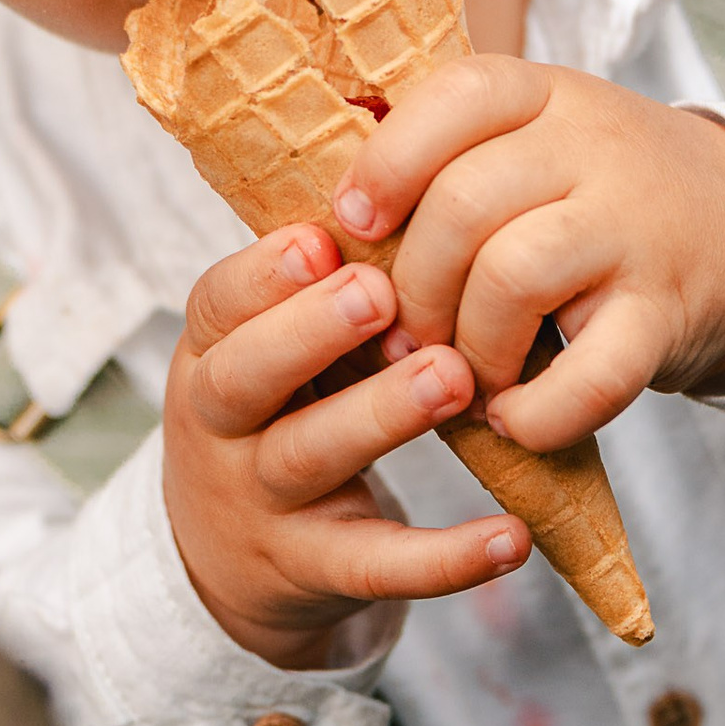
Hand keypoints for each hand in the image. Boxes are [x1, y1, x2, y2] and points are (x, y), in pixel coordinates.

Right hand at [162, 224, 526, 667]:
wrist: (227, 561)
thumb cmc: (280, 410)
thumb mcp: (271, 344)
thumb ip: (319, 279)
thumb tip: (403, 155)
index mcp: (211, 354)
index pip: (217, 305)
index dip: (263, 274)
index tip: (320, 238)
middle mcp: (222, 427)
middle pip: (245, 377)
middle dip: (307, 332)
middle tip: (379, 292)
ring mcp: (263, 503)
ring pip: (311, 456)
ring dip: (380, 415)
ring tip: (453, 377)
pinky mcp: (316, 570)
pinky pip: (378, 565)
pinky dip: (446, 558)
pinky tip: (512, 538)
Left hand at [327, 58, 724, 453]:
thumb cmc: (601, 196)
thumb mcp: (539, 141)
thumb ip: (449, 159)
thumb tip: (323, 227)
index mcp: (548, 96)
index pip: (458, 97)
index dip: (389, 161)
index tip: (354, 222)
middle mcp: (596, 150)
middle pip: (465, 202)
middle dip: (413, 286)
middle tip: (404, 336)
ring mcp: (637, 231)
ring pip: (514, 275)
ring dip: (468, 346)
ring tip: (466, 374)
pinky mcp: (668, 314)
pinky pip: (591, 373)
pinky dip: (536, 412)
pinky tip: (515, 417)